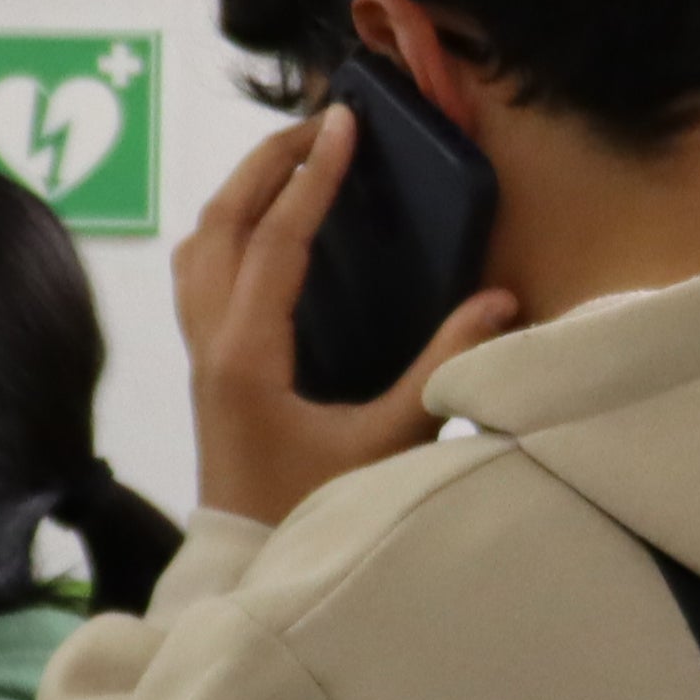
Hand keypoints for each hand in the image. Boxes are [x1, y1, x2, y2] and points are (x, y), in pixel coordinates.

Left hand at [178, 104, 517, 531]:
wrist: (252, 576)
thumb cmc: (316, 520)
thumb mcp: (389, 448)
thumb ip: (442, 370)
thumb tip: (501, 300)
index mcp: (247, 357)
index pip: (276, 239)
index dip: (314, 176)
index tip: (346, 125)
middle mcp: (210, 345)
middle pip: (219, 223)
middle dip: (267, 163)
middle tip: (322, 124)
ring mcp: (198, 356)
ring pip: (198, 245)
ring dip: (240, 191)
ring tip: (294, 159)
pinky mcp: (205, 370)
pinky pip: (199, 275)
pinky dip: (228, 231)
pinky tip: (267, 228)